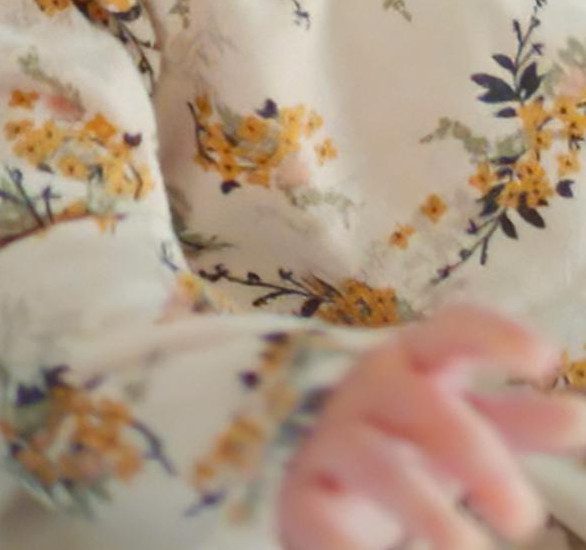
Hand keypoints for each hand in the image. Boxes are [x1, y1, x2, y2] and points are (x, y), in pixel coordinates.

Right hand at [278, 305, 585, 548]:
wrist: (318, 479)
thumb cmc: (408, 441)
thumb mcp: (466, 426)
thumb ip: (519, 422)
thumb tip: (580, 417)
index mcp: (413, 362)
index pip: (450, 332)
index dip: (494, 337)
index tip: (544, 358)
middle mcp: (370, 391)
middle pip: (422, 406)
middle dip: (476, 455)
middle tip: (525, 519)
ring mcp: (332, 441)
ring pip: (375, 462)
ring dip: (426, 507)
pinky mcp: (303, 496)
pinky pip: (321, 516)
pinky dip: (347, 543)